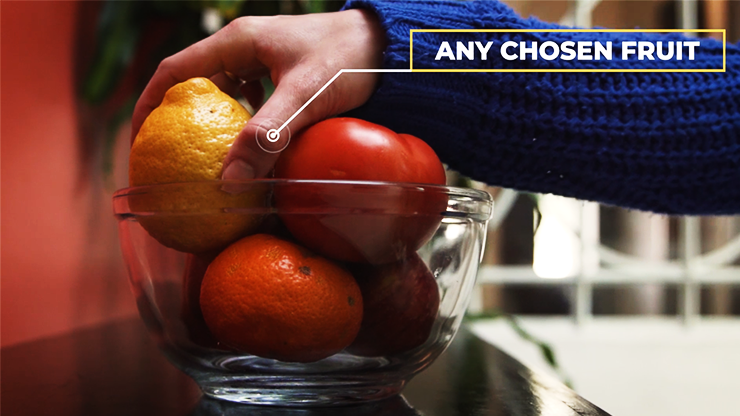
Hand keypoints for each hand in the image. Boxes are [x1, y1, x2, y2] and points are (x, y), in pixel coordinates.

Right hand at [130, 9, 384, 178]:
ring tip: (205, 155)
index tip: (139, 141)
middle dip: (178, 117)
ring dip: (212, 120)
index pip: (174, 72)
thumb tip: (230, 182)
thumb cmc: (349, 60)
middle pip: (194, 81)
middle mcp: (244, 45)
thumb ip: (268, 136)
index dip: (149, 105)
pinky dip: (242, 119)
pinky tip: (253, 141)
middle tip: (170, 156)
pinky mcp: (281, 68)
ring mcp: (263, 55)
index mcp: (237, 41)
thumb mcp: (305, 97)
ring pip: (222, 90)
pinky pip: (248, 94)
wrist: (389, 44)